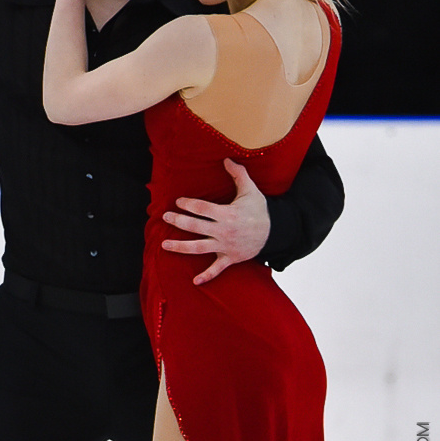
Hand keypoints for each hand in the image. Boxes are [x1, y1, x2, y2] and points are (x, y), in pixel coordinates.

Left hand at [162, 158, 270, 284]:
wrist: (275, 231)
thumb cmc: (260, 209)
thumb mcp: (250, 190)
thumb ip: (238, 174)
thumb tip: (226, 159)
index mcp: (227, 214)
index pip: (202, 208)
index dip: (188, 204)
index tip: (178, 201)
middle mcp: (224, 231)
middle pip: (195, 227)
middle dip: (178, 221)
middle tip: (165, 217)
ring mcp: (226, 246)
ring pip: (199, 248)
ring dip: (180, 247)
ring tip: (164, 245)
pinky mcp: (230, 258)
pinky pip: (217, 269)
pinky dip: (207, 276)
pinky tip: (195, 282)